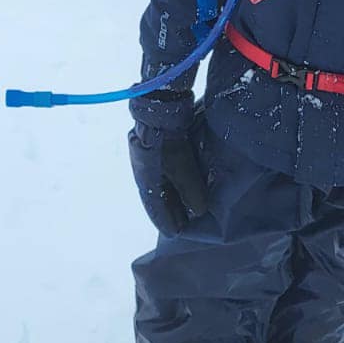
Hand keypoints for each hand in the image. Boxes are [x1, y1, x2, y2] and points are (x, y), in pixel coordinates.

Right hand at [128, 121, 208, 235]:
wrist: (160, 107)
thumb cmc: (168, 140)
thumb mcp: (182, 167)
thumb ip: (190, 190)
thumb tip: (200, 211)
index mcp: (145, 178)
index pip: (154, 205)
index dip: (164, 220)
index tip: (174, 234)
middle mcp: (144, 170)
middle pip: (158, 196)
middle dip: (170, 211)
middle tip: (182, 226)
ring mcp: (149, 158)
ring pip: (162, 185)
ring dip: (172, 198)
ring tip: (185, 210)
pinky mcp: (157, 148)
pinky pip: (166, 173)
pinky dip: (174, 184)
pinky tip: (183, 186)